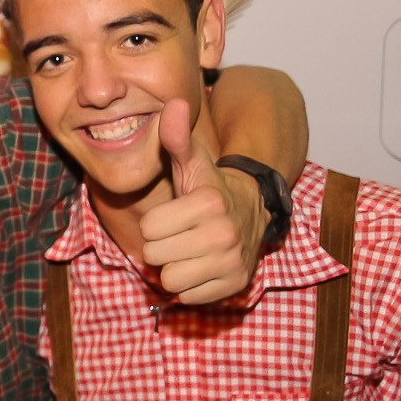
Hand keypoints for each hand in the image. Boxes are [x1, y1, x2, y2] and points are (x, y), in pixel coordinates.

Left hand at [138, 99, 259, 303]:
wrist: (252, 212)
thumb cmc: (209, 188)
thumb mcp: (192, 162)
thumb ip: (176, 137)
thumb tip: (173, 103)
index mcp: (208, 203)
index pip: (149, 230)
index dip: (155, 223)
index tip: (174, 215)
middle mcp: (223, 234)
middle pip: (155, 256)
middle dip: (161, 246)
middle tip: (181, 234)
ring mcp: (231, 262)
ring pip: (169, 280)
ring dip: (173, 267)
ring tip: (190, 250)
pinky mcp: (235, 285)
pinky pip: (188, 296)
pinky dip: (190, 285)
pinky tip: (202, 265)